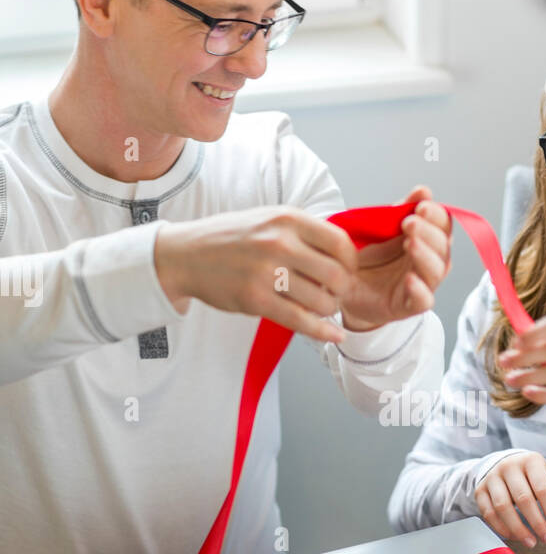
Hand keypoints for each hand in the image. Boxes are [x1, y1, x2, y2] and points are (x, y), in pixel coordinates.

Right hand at [154, 204, 357, 343]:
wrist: (186, 254)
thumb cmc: (232, 238)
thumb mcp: (269, 219)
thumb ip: (303, 233)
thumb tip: (343, 256)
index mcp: (287, 219)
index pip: (340, 243)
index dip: (351, 263)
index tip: (347, 272)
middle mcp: (279, 242)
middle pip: (337, 275)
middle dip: (342, 291)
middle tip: (335, 295)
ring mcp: (266, 272)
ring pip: (321, 301)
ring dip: (328, 310)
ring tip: (319, 308)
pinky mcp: (255, 299)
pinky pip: (300, 321)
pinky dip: (322, 331)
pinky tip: (333, 334)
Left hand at [339, 186, 451, 331]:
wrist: (343, 287)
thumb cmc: (366, 257)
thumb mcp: (379, 228)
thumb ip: (400, 210)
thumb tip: (423, 190)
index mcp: (426, 239)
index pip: (443, 225)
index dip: (436, 215)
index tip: (421, 206)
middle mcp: (428, 261)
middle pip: (444, 247)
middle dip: (429, 232)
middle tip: (409, 223)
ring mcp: (421, 284)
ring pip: (438, 271)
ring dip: (426, 256)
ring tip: (410, 244)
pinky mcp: (409, 305)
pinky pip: (423, 300)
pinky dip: (419, 289)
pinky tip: (409, 279)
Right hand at [475, 453, 545, 548]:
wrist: (503, 464)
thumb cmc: (532, 475)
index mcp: (530, 460)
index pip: (543, 488)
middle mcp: (508, 466)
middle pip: (523, 499)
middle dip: (537, 523)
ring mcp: (491, 478)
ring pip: (502, 507)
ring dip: (518, 529)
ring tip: (532, 542)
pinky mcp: (480, 490)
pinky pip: (488, 513)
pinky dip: (502, 528)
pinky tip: (515, 537)